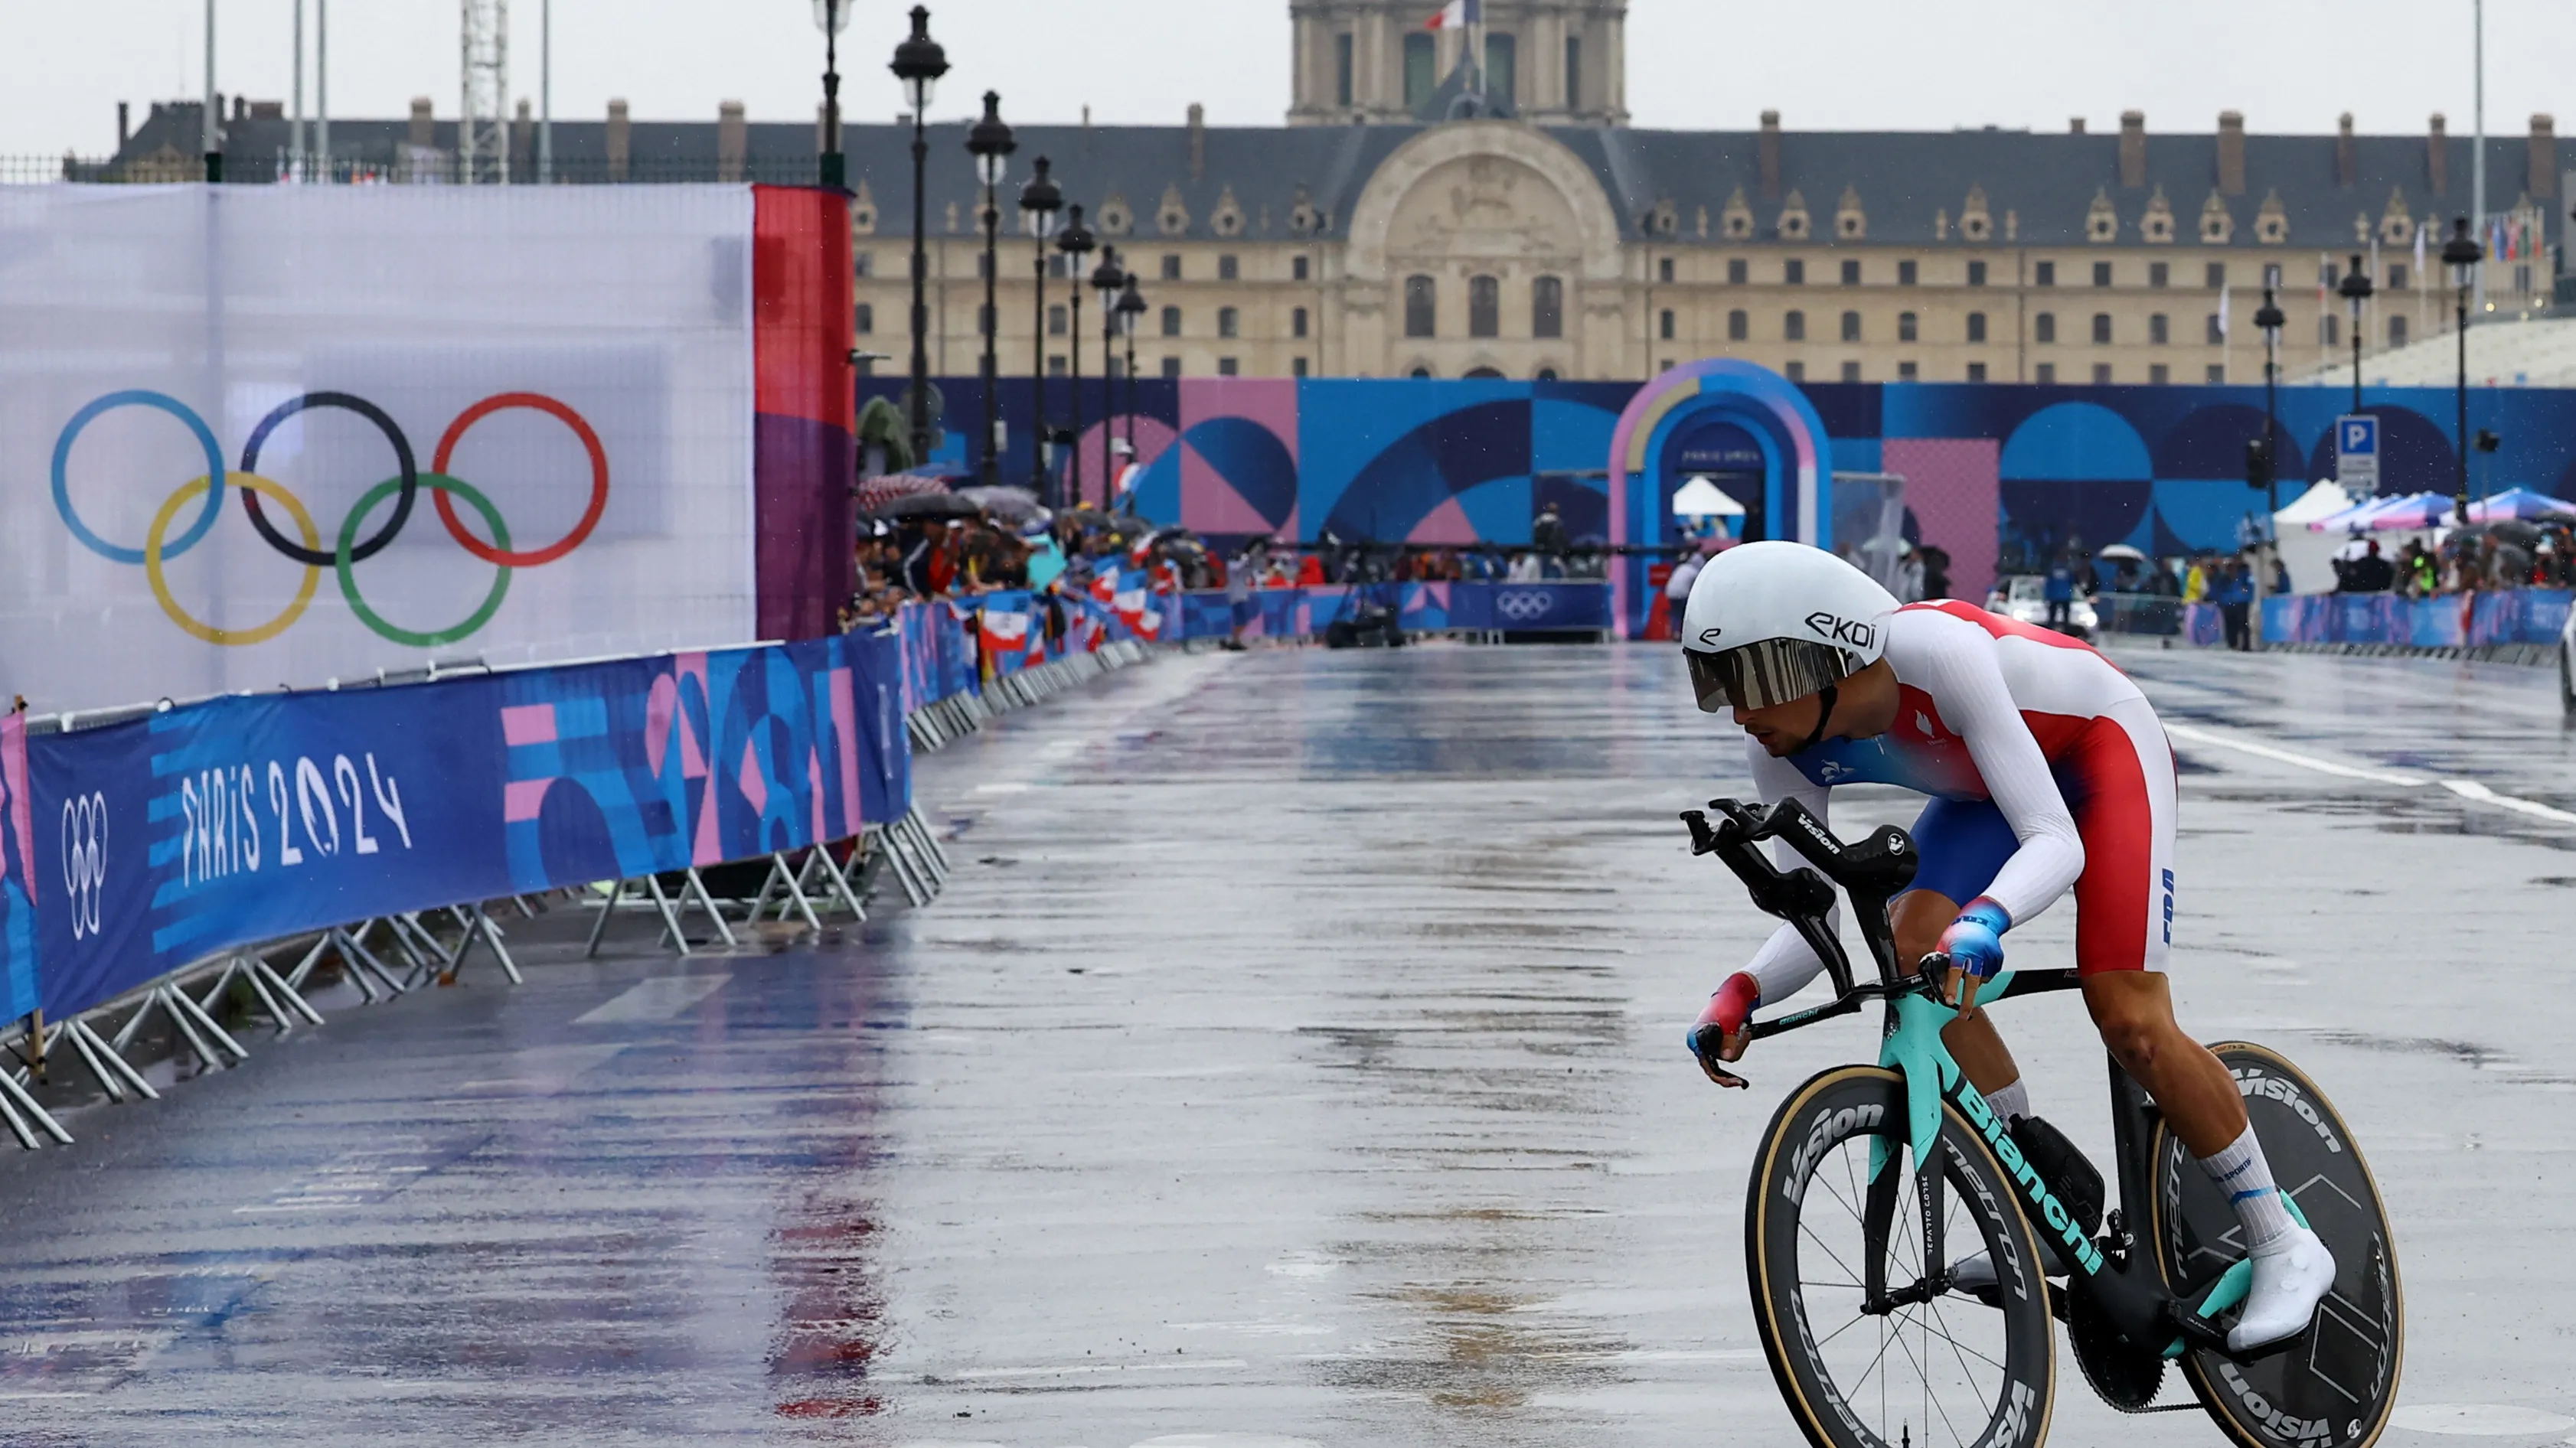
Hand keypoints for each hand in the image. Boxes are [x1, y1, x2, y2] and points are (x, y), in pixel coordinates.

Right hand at [1685, 973, 1760, 1087]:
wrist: (1738, 993)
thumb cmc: (1730, 1004)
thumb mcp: (1731, 1022)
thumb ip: (1729, 1040)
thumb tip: (1728, 1058)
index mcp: (1696, 1038)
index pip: (1706, 1064)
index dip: (1721, 1075)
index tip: (1736, 1082)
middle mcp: (1699, 1043)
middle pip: (1716, 1065)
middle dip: (1735, 1053)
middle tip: (1744, 1067)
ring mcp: (1709, 1044)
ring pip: (1727, 1058)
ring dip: (1740, 1045)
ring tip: (1745, 1029)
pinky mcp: (1719, 1044)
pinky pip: (1731, 1053)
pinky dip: (1740, 1045)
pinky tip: (1744, 1031)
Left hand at [1936, 898, 2010, 1012]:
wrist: (1982, 919)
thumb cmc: (1960, 931)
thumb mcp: (1945, 943)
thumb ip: (1942, 961)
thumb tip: (1937, 980)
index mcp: (1961, 948)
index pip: (1955, 971)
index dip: (1951, 987)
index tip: (1949, 1000)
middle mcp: (1977, 954)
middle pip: (1973, 982)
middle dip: (1967, 1000)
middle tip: (1962, 1014)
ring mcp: (1990, 957)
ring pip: (1980, 980)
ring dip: (1972, 981)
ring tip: (1968, 968)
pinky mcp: (1998, 960)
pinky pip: (1988, 974)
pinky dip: (1981, 973)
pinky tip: (1977, 964)